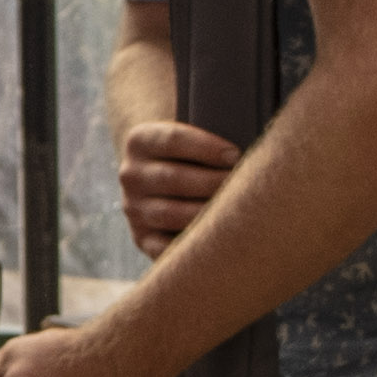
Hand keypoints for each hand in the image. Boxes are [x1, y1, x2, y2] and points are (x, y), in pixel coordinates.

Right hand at [119, 115, 239, 255]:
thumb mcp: (192, 134)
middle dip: (213, 183)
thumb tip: (243, 144)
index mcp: (139, 141)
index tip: (236, 155)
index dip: (206, 147)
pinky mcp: (142, 238)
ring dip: (207, 214)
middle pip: (173, 178)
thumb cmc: (196, 153)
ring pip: (170, 213)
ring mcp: (134, 209)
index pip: (172, 139)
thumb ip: (211, 128)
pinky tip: (219, 238)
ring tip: (238, 212)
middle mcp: (130, 174)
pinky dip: (191, 244)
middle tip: (246, 187)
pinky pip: (164, 248)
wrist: (165, 177)